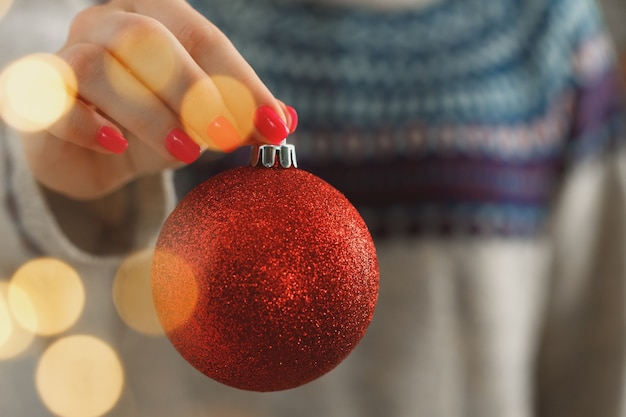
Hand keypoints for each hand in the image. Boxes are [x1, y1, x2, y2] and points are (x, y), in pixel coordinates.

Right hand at [17, 0, 295, 199]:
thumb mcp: (199, 121)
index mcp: (155, 17)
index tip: (275, 126)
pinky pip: (55, 100)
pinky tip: (117, 147)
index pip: (203, 39)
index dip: (242, 82)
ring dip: (149, 112)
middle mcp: (107, 24)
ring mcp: (67, 54)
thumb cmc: (151, 126)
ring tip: (185, 151)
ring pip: (99, 65)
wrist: (91, 152)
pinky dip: (88, 124)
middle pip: (147, 38)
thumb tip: (285, 120)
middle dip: (194, 90)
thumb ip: (236, 116)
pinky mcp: (40, 95)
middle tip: (227, 136)